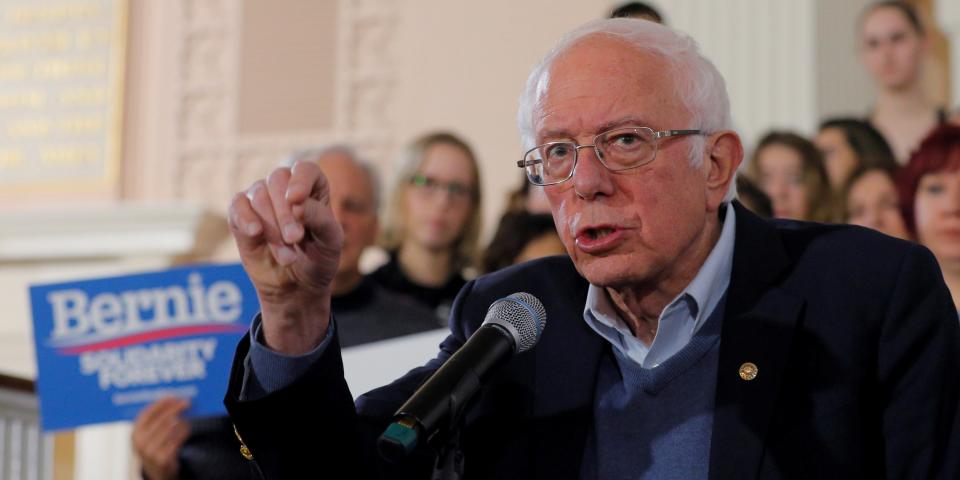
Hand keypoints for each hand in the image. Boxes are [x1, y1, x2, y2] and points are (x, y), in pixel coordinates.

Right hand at [132, 397, 190, 479]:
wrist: (156, 471)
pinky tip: (188, 425)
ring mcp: (151, 452)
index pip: (147, 413)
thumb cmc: (154, 446)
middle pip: (162, 419)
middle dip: (175, 408)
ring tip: (188, 412)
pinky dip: (184, 431)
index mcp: (135, 433)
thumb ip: (156, 419)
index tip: (172, 396)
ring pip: (170, 428)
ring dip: (181, 418)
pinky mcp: (163, 459)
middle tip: (187, 401)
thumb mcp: (148, 434)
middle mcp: (141, 443)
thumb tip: (173, 399)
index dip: (160, 403)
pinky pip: (177, 440)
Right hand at [228, 161, 342, 353]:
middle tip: (294, 239)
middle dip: (285, 213)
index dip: (300, 180)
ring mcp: (261, 198)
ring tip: (287, 256)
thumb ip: (320, 219)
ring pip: (259, 196)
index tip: (296, 199)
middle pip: (278, 180)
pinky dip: (246, 219)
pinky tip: (255, 233)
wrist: (296, 287)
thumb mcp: (330, 243)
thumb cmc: (318, 260)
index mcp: (313, 188)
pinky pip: (238, 205)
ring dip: (272, 228)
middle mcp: (285, 188)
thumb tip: (297, 203)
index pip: (305, 170)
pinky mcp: (241, 214)